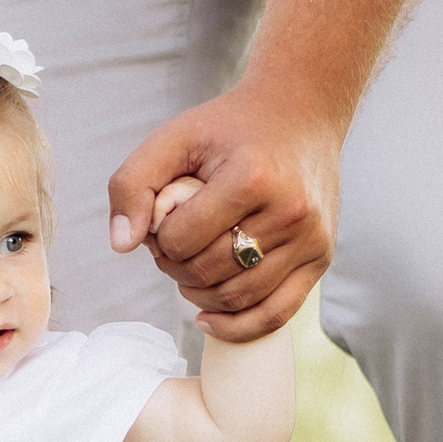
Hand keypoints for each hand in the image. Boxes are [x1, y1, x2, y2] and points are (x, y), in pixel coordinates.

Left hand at [106, 81, 344, 340]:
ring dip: (200, 292)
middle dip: (176, 265)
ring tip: (191, 264)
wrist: (301, 115)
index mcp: (251, 178)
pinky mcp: (320, 258)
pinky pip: (275, 314)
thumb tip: (122, 245)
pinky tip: (207, 318)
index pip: (181, 240)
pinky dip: (236, 326)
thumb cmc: (230, 129)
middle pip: (208, 273)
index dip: (159, 236)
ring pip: (236, 298)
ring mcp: (311, 238)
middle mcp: (289, 211)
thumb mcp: (173, 138)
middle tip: (173, 242)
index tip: (163, 218)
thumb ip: (133, 184)